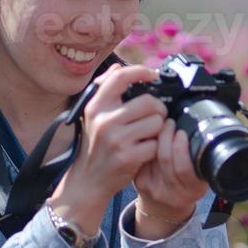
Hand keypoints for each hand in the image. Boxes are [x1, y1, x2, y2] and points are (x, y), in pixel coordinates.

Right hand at [48, 63, 165, 235]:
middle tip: (155, 116)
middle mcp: (105, 120)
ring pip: (156, 122)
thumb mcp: (94, 116)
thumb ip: (105, 90)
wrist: (88, 179)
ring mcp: (116, 139)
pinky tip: (144, 150)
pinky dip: (155, 148)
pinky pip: (156, 144)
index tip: (153, 74)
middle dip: (158, 109)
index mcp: (96, 106)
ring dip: (158, 129)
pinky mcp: (127, 157)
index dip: (141, 71)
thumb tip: (118, 67)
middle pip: (149, 102)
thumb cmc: (95, 144)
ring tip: (147, 135)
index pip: (121, 76)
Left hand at [132, 117, 208, 237]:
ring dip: (157, 138)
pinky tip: (151, 137)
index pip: (184, 169)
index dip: (181, 148)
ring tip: (162, 126)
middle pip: (166, 159)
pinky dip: (148, 145)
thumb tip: (194, 129)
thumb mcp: (200, 175)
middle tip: (169, 122)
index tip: (182, 131)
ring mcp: (156, 190)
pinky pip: (144, 159)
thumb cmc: (187, 183)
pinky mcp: (141, 184)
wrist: (166, 205)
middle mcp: (175, 194)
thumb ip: (198, 159)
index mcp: (194, 190)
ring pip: (153, 157)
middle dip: (167, 136)